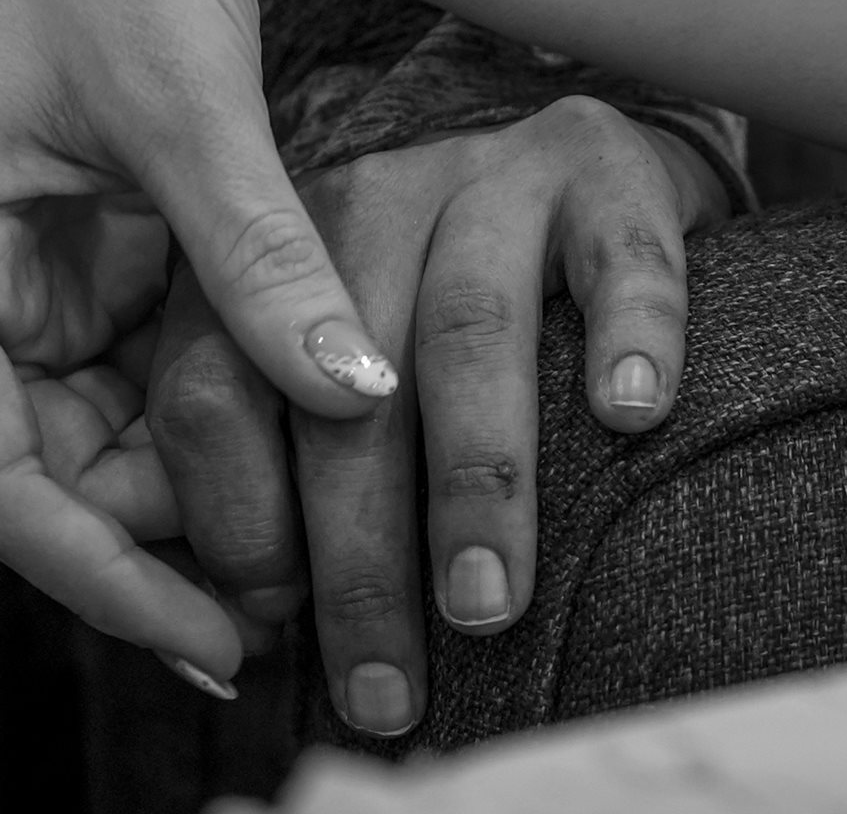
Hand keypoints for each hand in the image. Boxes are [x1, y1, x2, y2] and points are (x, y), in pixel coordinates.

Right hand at [0, 0, 394, 687]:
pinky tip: (301, 422)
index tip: (216, 640)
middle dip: (162, 532)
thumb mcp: (184, 103)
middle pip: (46, 464)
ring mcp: (19, 254)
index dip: (102, 574)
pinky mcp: (85, 228)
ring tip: (315, 529)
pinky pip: (142, 350)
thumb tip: (352, 399)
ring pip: (100, 418)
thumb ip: (257, 260)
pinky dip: (213, 391)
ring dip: (195, 472)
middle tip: (297, 593)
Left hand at [143, 97, 731, 734]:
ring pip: (467, 328)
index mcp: (277, 258)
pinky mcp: (606, 163)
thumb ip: (299, 451)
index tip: (275, 626)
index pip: (213, 387)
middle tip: (387, 684)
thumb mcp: (356, 351)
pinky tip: (632, 415)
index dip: (235, 518)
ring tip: (486, 605)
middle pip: (343, 389)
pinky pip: (618, 255)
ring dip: (473, 479)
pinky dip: (628, 333)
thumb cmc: (461, 306)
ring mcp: (491, 173)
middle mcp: (371, 197)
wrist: (588, 168)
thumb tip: (257, 624)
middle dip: (358, 552)